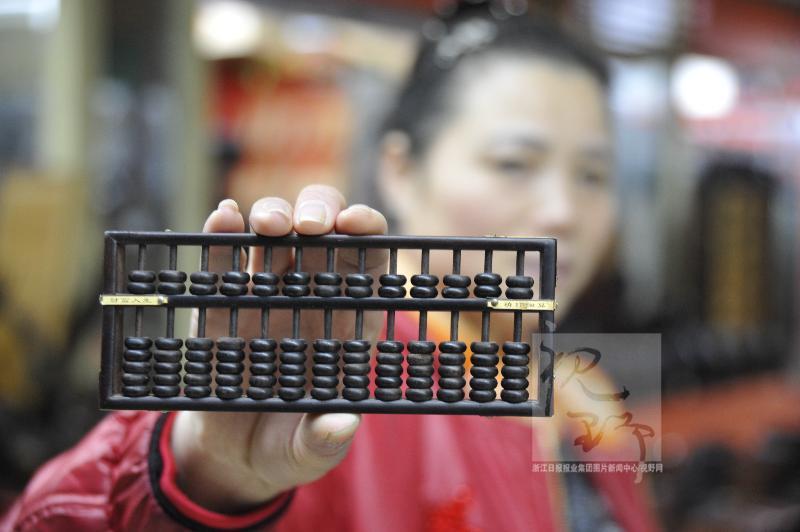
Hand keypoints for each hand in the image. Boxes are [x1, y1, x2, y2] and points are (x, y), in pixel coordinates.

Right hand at [171, 185, 388, 511]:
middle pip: (324, 232)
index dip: (367, 234)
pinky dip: (223, 235)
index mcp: (348, 323)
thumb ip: (325, 439)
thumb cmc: (290, 447)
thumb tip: (340, 426)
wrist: (235, 458)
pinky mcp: (222, 306)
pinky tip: (224, 216)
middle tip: (309, 225)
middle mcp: (310, 298)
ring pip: (275, 234)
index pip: (368, 262)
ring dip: (273, 214)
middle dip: (320, 211)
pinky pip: (224, 261)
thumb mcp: (311, 451)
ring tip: (267, 225)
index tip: (354, 225)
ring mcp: (265, 296)